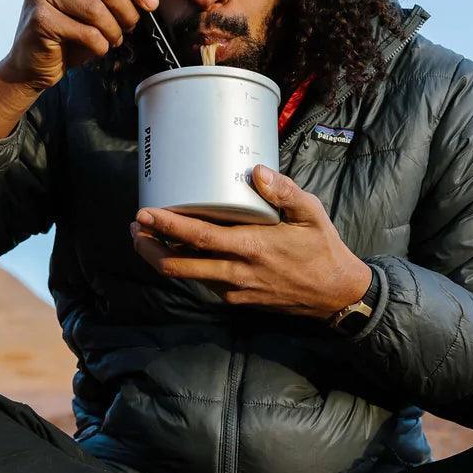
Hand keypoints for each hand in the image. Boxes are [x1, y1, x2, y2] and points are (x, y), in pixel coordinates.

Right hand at [0, 0, 159, 137]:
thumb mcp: (101, 9)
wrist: (35, 64)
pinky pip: (86, 33)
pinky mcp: (40, 19)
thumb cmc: (70, 35)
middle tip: (130, 28)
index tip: (152, 4)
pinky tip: (96, 50)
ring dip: (114, 31)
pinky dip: (100, 46)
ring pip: (97, 9)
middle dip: (127, 12)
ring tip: (113, 40)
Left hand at [131, 165, 372, 319]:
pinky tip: (184, 253)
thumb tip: (256, 170)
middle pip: (178, 265)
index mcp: (252, 247)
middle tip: (136, 228)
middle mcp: (237, 273)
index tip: (145, 213)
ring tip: (149, 239)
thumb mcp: (311, 214)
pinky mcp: (239, 301)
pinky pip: (206, 284)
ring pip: (188, 277)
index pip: (199, 237)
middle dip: (149, 248)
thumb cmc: (323, 250)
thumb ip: (283, 191)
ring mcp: (235, 291)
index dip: (167, 226)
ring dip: (164, 259)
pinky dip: (189, 269)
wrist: (336, 296)